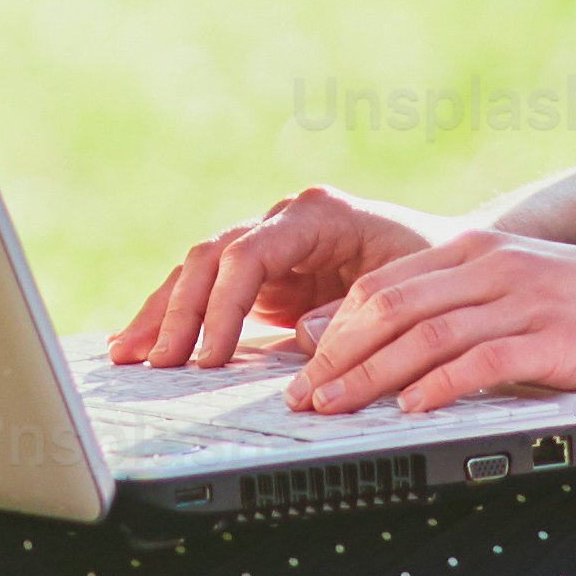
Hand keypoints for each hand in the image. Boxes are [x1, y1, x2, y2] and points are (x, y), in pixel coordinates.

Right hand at [109, 185, 437, 368]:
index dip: (223, 305)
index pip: (249, 253)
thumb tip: (301, 338)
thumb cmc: (432, 271)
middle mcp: (283, 220)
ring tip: (126, 353)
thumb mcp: (402, 291)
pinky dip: (177, 317)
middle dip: (178, 312)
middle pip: (210, 258)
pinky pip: (208, 291)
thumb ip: (350, 312)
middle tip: (156, 362)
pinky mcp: (262, 275)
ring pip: (197, 271)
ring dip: (162, 313)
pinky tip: (143, 340)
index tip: (209, 354)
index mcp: (317, 213)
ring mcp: (268, 244)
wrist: (449, 262)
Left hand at [286, 229, 575, 417]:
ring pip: (425, 333)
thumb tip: (405, 349)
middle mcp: (496, 266)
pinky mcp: (559, 340)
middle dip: (337, 355)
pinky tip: (410, 410)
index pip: (386, 284)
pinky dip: (438, 385)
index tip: (302, 366)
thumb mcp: (530, 289)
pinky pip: (483, 360)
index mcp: (482, 250)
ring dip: (369, 375)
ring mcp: (527, 300)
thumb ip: (470, 306)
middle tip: (304, 397)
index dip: (335, 328)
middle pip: (391, 306)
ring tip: (335, 409)